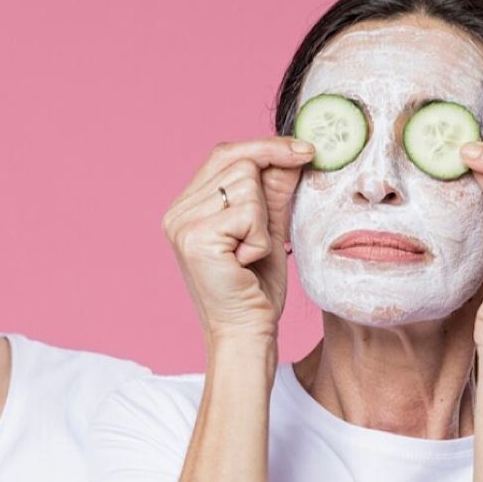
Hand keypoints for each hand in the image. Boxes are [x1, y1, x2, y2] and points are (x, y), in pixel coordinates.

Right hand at [162, 137, 315, 346]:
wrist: (246, 334)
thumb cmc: (256, 288)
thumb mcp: (268, 228)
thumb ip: (274, 189)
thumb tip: (293, 151)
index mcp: (187, 206)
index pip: (225, 153)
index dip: (266, 147)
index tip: (305, 150)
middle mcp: (177, 212)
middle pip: (238, 163)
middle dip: (267, 194)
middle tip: (264, 236)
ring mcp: (181, 224)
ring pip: (246, 185)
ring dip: (262, 222)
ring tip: (248, 255)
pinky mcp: (195, 238)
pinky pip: (248, 213)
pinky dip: (260, 240)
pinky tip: (245, 264)